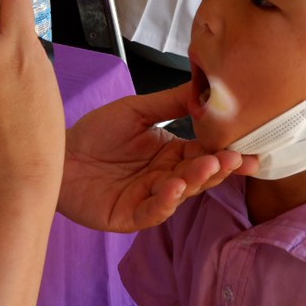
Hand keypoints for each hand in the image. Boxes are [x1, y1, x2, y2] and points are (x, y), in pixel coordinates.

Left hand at [59, 85, 256, 231]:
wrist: (57, 153)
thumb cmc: (95, 133)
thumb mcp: (136, 110)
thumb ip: (169, 103)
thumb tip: (204, 87)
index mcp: (171, 154)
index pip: (206, 153)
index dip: (226, 152)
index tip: (249, 147)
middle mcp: (166, 179)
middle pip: (199, 176)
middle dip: (219, 167)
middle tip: (235, 158)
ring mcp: (149, 200)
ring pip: (181, 194)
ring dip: (196, 181)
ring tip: (209, 165)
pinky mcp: (129, 217)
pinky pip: (152, 212)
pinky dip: (165, 201)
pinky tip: (173, 186)